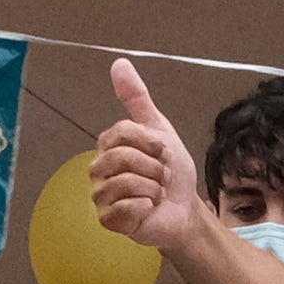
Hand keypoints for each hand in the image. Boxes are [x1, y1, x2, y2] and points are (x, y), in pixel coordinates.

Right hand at [84, 57, 208, 255]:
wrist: (185, 208)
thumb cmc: (171, 172)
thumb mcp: (159, 129)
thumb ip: (137, 98)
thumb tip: (119, 63)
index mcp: (108, 146)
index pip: (123, 132)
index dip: (151, 143)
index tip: (164, 153)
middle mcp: (99, 170)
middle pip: (123, 157)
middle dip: (154, 167)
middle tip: (161, 176)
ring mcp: (101, 196)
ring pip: (126, 182)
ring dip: (153, 188)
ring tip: (156, 193)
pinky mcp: (109, 220)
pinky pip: (125, 208)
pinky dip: (146, 207)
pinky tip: (149, 210)